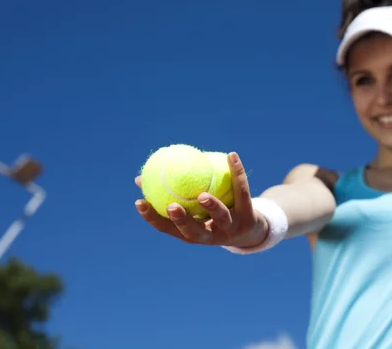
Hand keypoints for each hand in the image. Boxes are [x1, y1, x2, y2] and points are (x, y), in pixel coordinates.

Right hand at [134, 152, 267, 247]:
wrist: (251, 231)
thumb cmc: (212, 216)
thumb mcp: (193, 209)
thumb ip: (171, 194)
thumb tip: (140, 178)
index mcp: (192, 234)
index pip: (168, 229)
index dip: (153, 218)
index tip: (139, 202)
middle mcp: (211, 236)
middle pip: (194, 232)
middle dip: (182, 221)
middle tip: (171, 206)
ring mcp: (231, 229)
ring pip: (221, 218)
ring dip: (212, 206)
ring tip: (202, 195)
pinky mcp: (249, 218)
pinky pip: (242, 193)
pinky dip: (237, 174)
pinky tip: (231, 155)